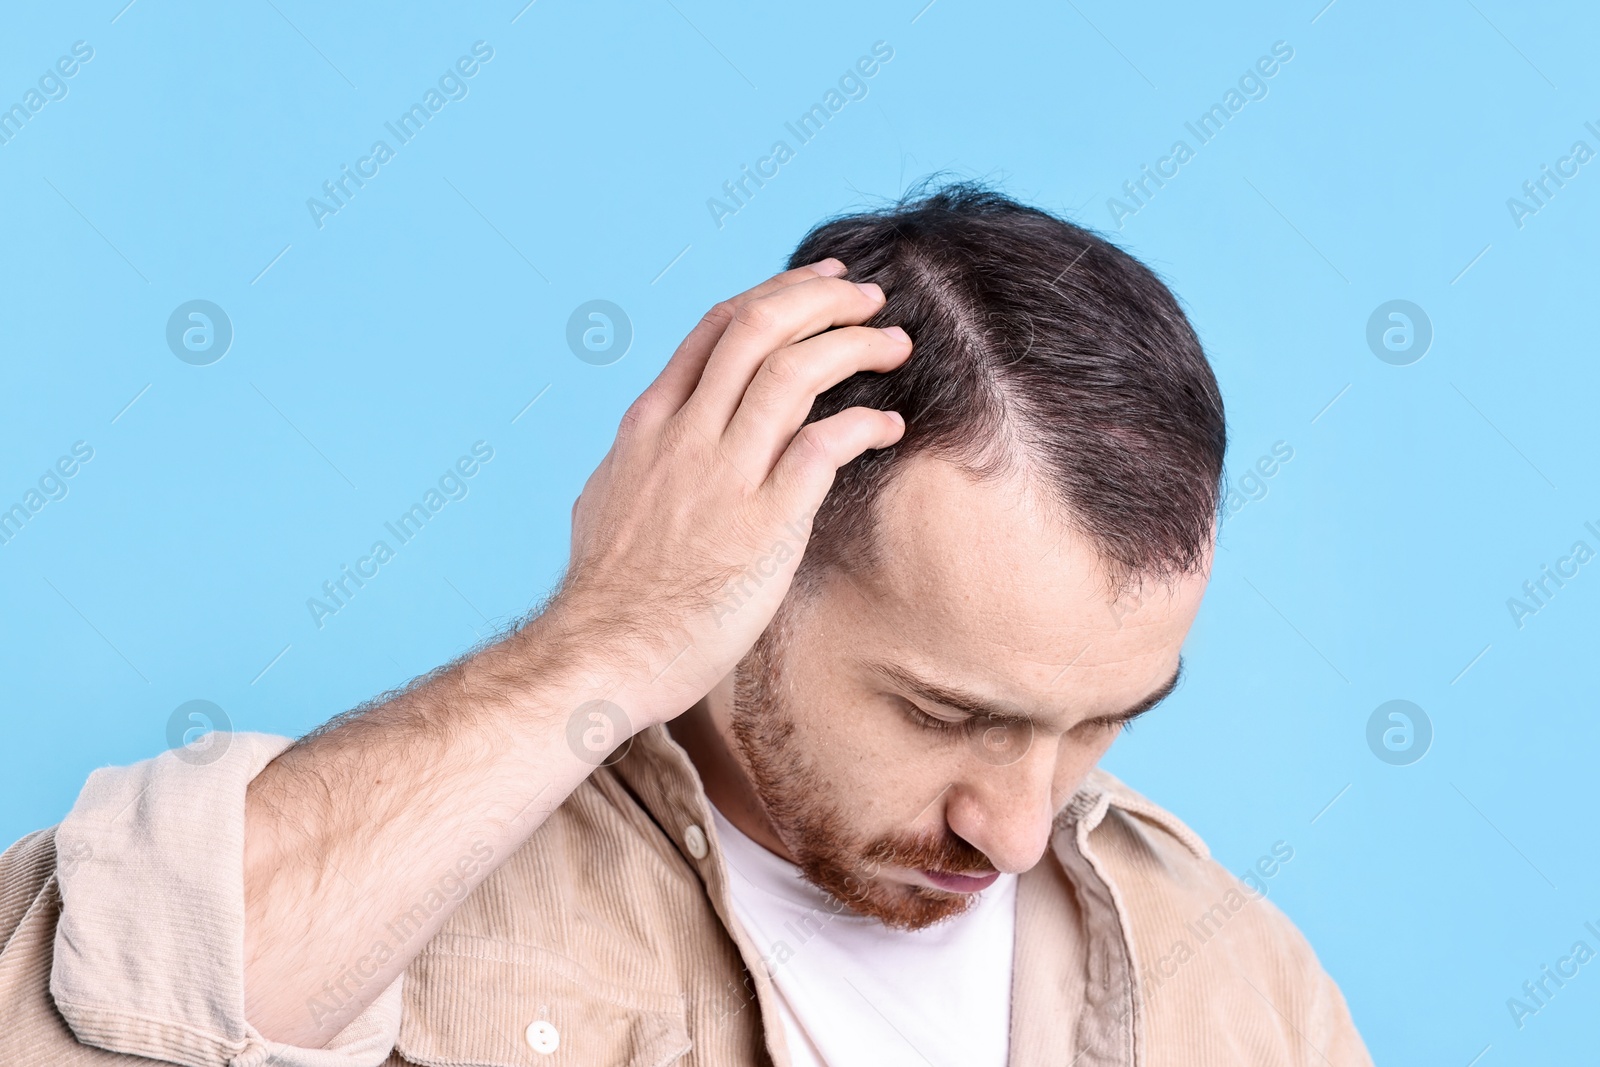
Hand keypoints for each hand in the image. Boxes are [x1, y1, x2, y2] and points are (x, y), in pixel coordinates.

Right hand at [550, 259, 910, 726]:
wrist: (603, 652)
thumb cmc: (608, 594)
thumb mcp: (607, 498)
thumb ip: (643, 458)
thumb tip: (659, 439)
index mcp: (650, 423)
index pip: (716, 327)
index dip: (777, 293)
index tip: (819, 283)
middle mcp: (686, 434)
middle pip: (760, 328)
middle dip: (823, 299)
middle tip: (868, 298)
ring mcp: (724, 474)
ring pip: (795, 372)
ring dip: (854, 345)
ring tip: (894, 344)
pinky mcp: (766, 522)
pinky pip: (825, 445)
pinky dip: (864, 423)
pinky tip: (888, 426)